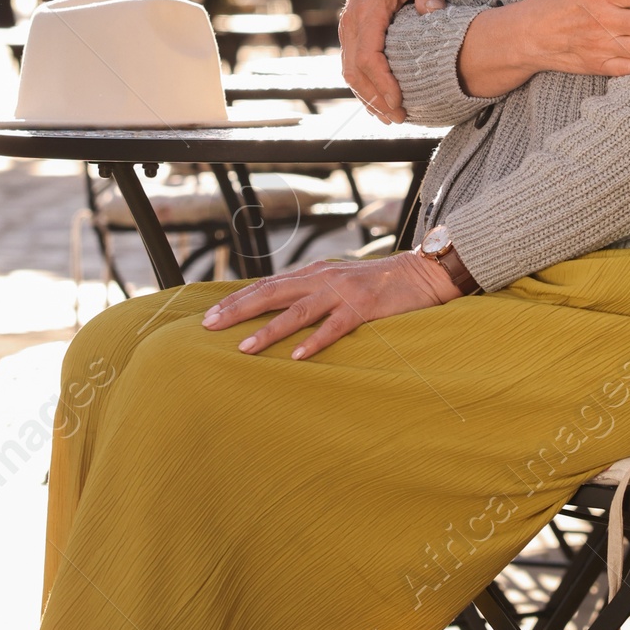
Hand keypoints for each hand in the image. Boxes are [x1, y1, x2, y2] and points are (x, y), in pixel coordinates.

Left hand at [203, 250, 458, 358]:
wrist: (420, 273)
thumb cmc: (378, 284)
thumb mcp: (339, 282)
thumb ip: (312, 292)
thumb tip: (279, 309)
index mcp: (314, 273)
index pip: (267, 285)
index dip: (237, 298)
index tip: (211, 314)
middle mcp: (323, 279)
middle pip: (272, 293)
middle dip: (238, 309)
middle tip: (209, 326)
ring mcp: (343, 292)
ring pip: (297, 311)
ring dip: (268, 330)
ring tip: (244, 347)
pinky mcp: (364, 308)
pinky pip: (334, 327)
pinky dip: (314, 341)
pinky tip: (296, 356)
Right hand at [339, 0, 444, 121]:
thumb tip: (436, 16)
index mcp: (368, 11)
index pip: (369, 57)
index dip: (382, 84)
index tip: (399, 101)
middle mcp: (352, 21)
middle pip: (355, 71)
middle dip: (375, 99)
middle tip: (399, 119)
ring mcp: (349, 25)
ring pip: (349, 70)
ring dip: (367, 96)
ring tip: (389, 117)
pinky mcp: (353, 28)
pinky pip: (352, 62)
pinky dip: (363, 84)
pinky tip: (379, 99)